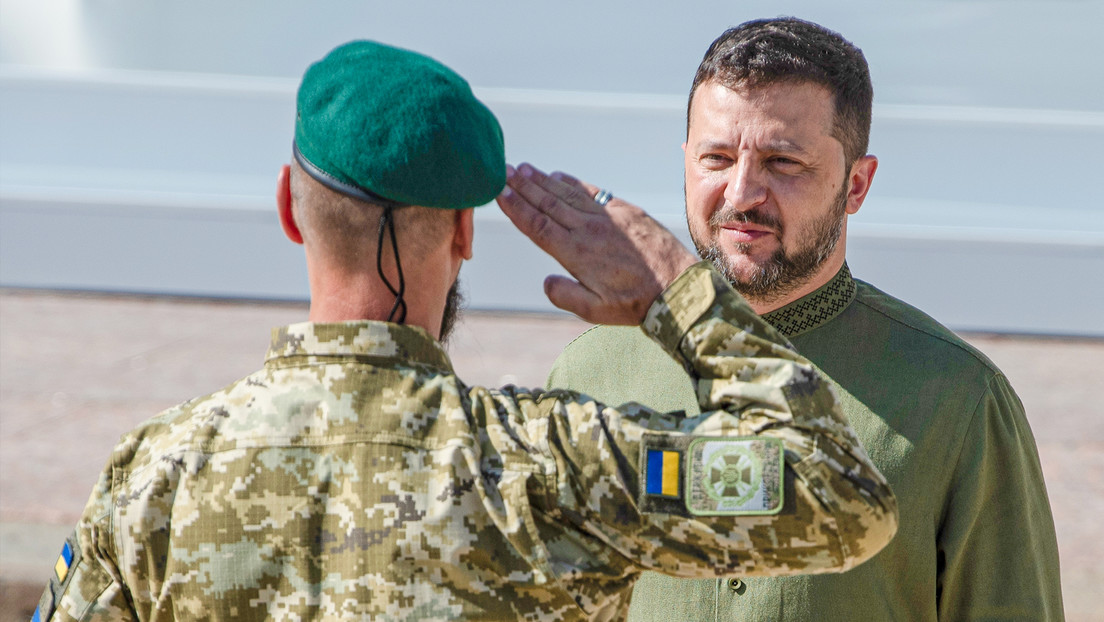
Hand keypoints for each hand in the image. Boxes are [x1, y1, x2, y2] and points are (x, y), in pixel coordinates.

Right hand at [495, 163, 697, 324]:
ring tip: (524, 169)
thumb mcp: (595, 312)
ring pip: (567, 194)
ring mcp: (608, 218)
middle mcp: (588, 230)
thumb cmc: (635, 304)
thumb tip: (546, 281)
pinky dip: (572, 183)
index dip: (516, 208)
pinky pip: (592, 192)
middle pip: (547, 203)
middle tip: (504, 170)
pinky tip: (559, 176)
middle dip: (523, 186)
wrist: (679, 288)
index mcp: (576, 254)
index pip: (537, 226)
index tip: (499, 192)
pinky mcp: (626, 211)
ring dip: (543, 180)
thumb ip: (566, 296)